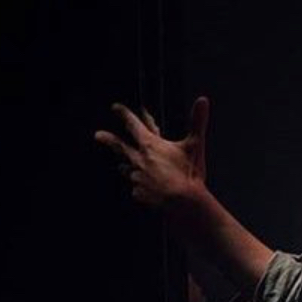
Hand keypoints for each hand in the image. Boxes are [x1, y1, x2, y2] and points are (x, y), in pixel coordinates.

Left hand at [95, 96, 209, 206]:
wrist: (183, 202)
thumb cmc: (189, 172)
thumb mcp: (195, 144)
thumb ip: (197, 121)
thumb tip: (203, 100)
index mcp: (150, 145)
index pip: (133, 125)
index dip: (124, 115)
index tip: (116, 108)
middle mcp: (139, 160)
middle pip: (120, 147)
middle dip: (108, 139)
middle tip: (98, 135)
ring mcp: (137, 177)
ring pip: (127, 169)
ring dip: (125, 166)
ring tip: (122, 166)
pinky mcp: (139, 193)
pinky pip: (137, 188)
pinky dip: (140, 187)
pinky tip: (145, 189)